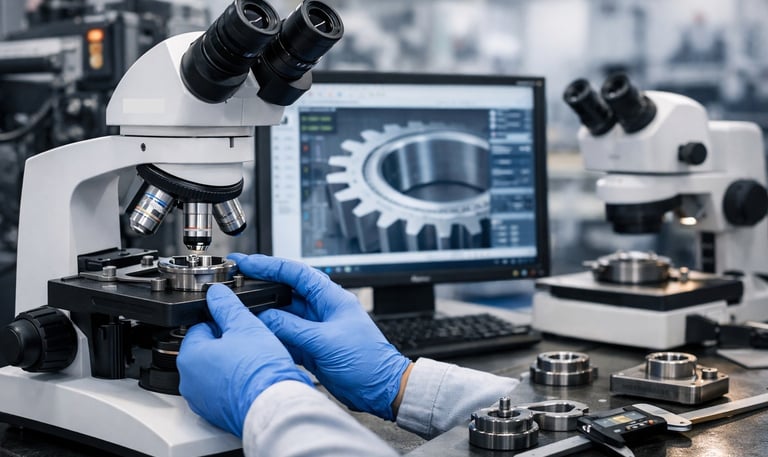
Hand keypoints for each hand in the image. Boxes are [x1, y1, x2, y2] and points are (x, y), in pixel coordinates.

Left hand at [177, 283, 312, 436]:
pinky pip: (221, 391)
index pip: (201, 326)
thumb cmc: (259, 371)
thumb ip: (227, 306)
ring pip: (213, 372)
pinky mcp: (214, 414)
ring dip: (228, 365)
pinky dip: (232, 384)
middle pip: (205, 350)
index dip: (223, 322)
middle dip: (225, 344)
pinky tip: (250, 380)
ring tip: (251, 363)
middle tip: (248, 343)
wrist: (273, 406)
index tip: (238, 326)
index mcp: (190, 355)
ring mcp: (201, 399)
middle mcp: (188, 380)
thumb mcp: (246, 326)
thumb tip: (216, 293)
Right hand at [229, 253, 411, 420]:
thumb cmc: (367, 362)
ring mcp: (316, 328)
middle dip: (261, 286)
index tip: (246, 262)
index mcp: (331, 298)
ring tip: (240, 311)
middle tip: (236, 282)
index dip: (269, 265)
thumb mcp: (325, 341)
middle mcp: (322, 309)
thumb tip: (265, 317)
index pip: (295, 273)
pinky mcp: (312, 347)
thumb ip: (293, 328)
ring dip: (263, 314)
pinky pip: (286, 335)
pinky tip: (258, 336)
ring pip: (283, 314)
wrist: (380, 390)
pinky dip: (271, 336)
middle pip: (286, 291)